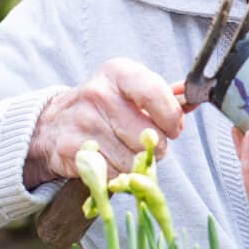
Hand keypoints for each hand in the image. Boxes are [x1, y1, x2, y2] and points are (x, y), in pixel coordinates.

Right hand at [25, 58, 185, 186]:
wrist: (54, 123)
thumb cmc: (105, 105)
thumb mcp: (132, 88)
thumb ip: (165, 95)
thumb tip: (194, 98)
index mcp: (118, 72)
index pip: (156, 94)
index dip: (172, 118)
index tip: (174, 128)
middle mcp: (98, 94)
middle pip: (148, 135)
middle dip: (156, 146)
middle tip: (146, 143)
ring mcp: (83, 122)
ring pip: (132, 159)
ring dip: (137, 164)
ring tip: (127, 151)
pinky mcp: (73, 150)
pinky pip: (113, 174)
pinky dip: (118, 175)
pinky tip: (111, 161)